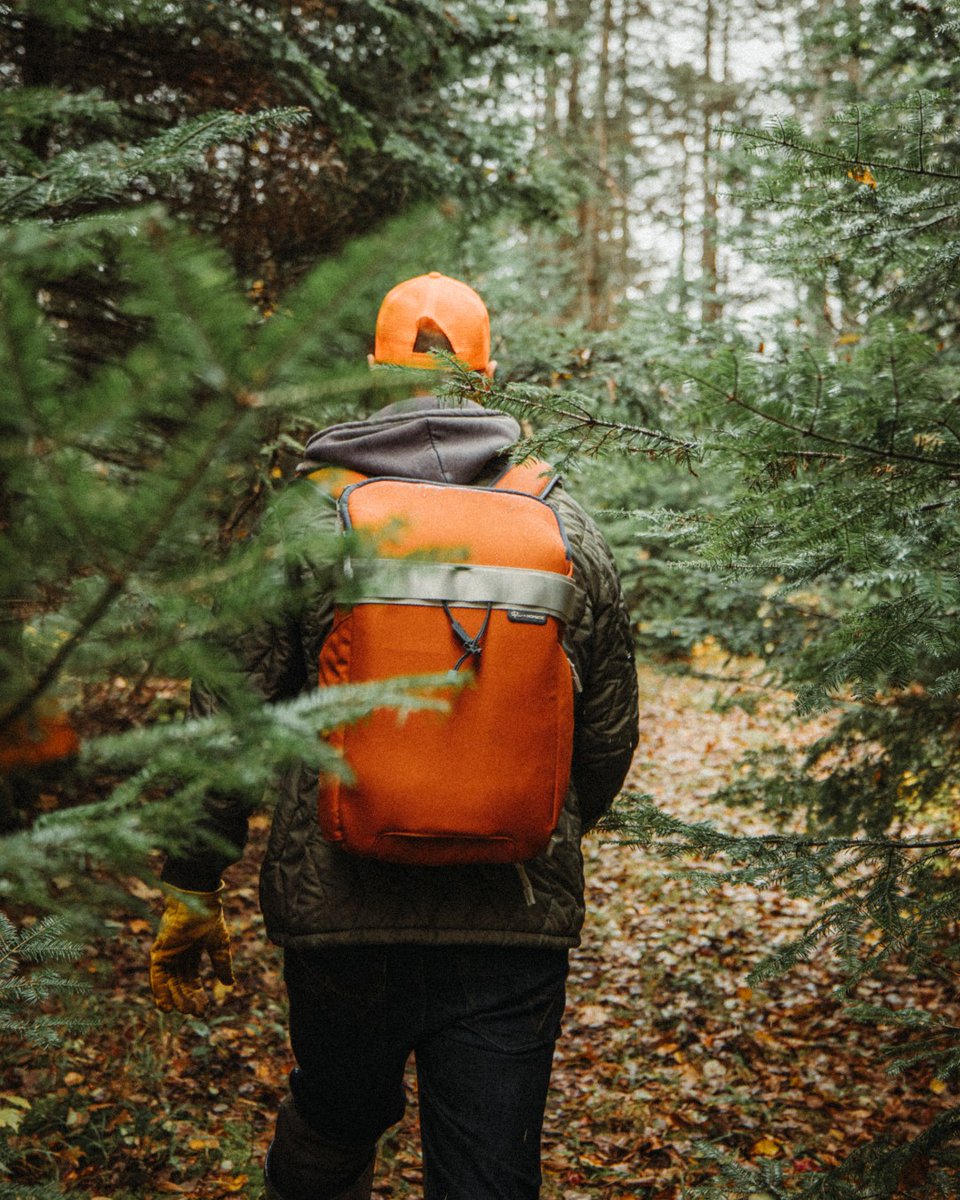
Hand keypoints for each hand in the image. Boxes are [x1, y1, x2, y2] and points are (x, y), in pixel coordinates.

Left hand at [149, 885, 234, 1015]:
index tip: (204, 1009)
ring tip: (184, 1012)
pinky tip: (166, 1006)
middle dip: (188, 999)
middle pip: (181, 983)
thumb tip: (229, 984)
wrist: (199, 900)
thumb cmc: (210, 916)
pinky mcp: (160, 952)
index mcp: (192, 951)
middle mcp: (178, 954)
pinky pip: (157, 976)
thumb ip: (222, 963)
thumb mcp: (220, 944)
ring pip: (169, 982)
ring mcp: (168, 953)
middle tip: (197, 1013)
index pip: (192, 979)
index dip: (197, 994)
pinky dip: (160, 991)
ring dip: (175, 998)